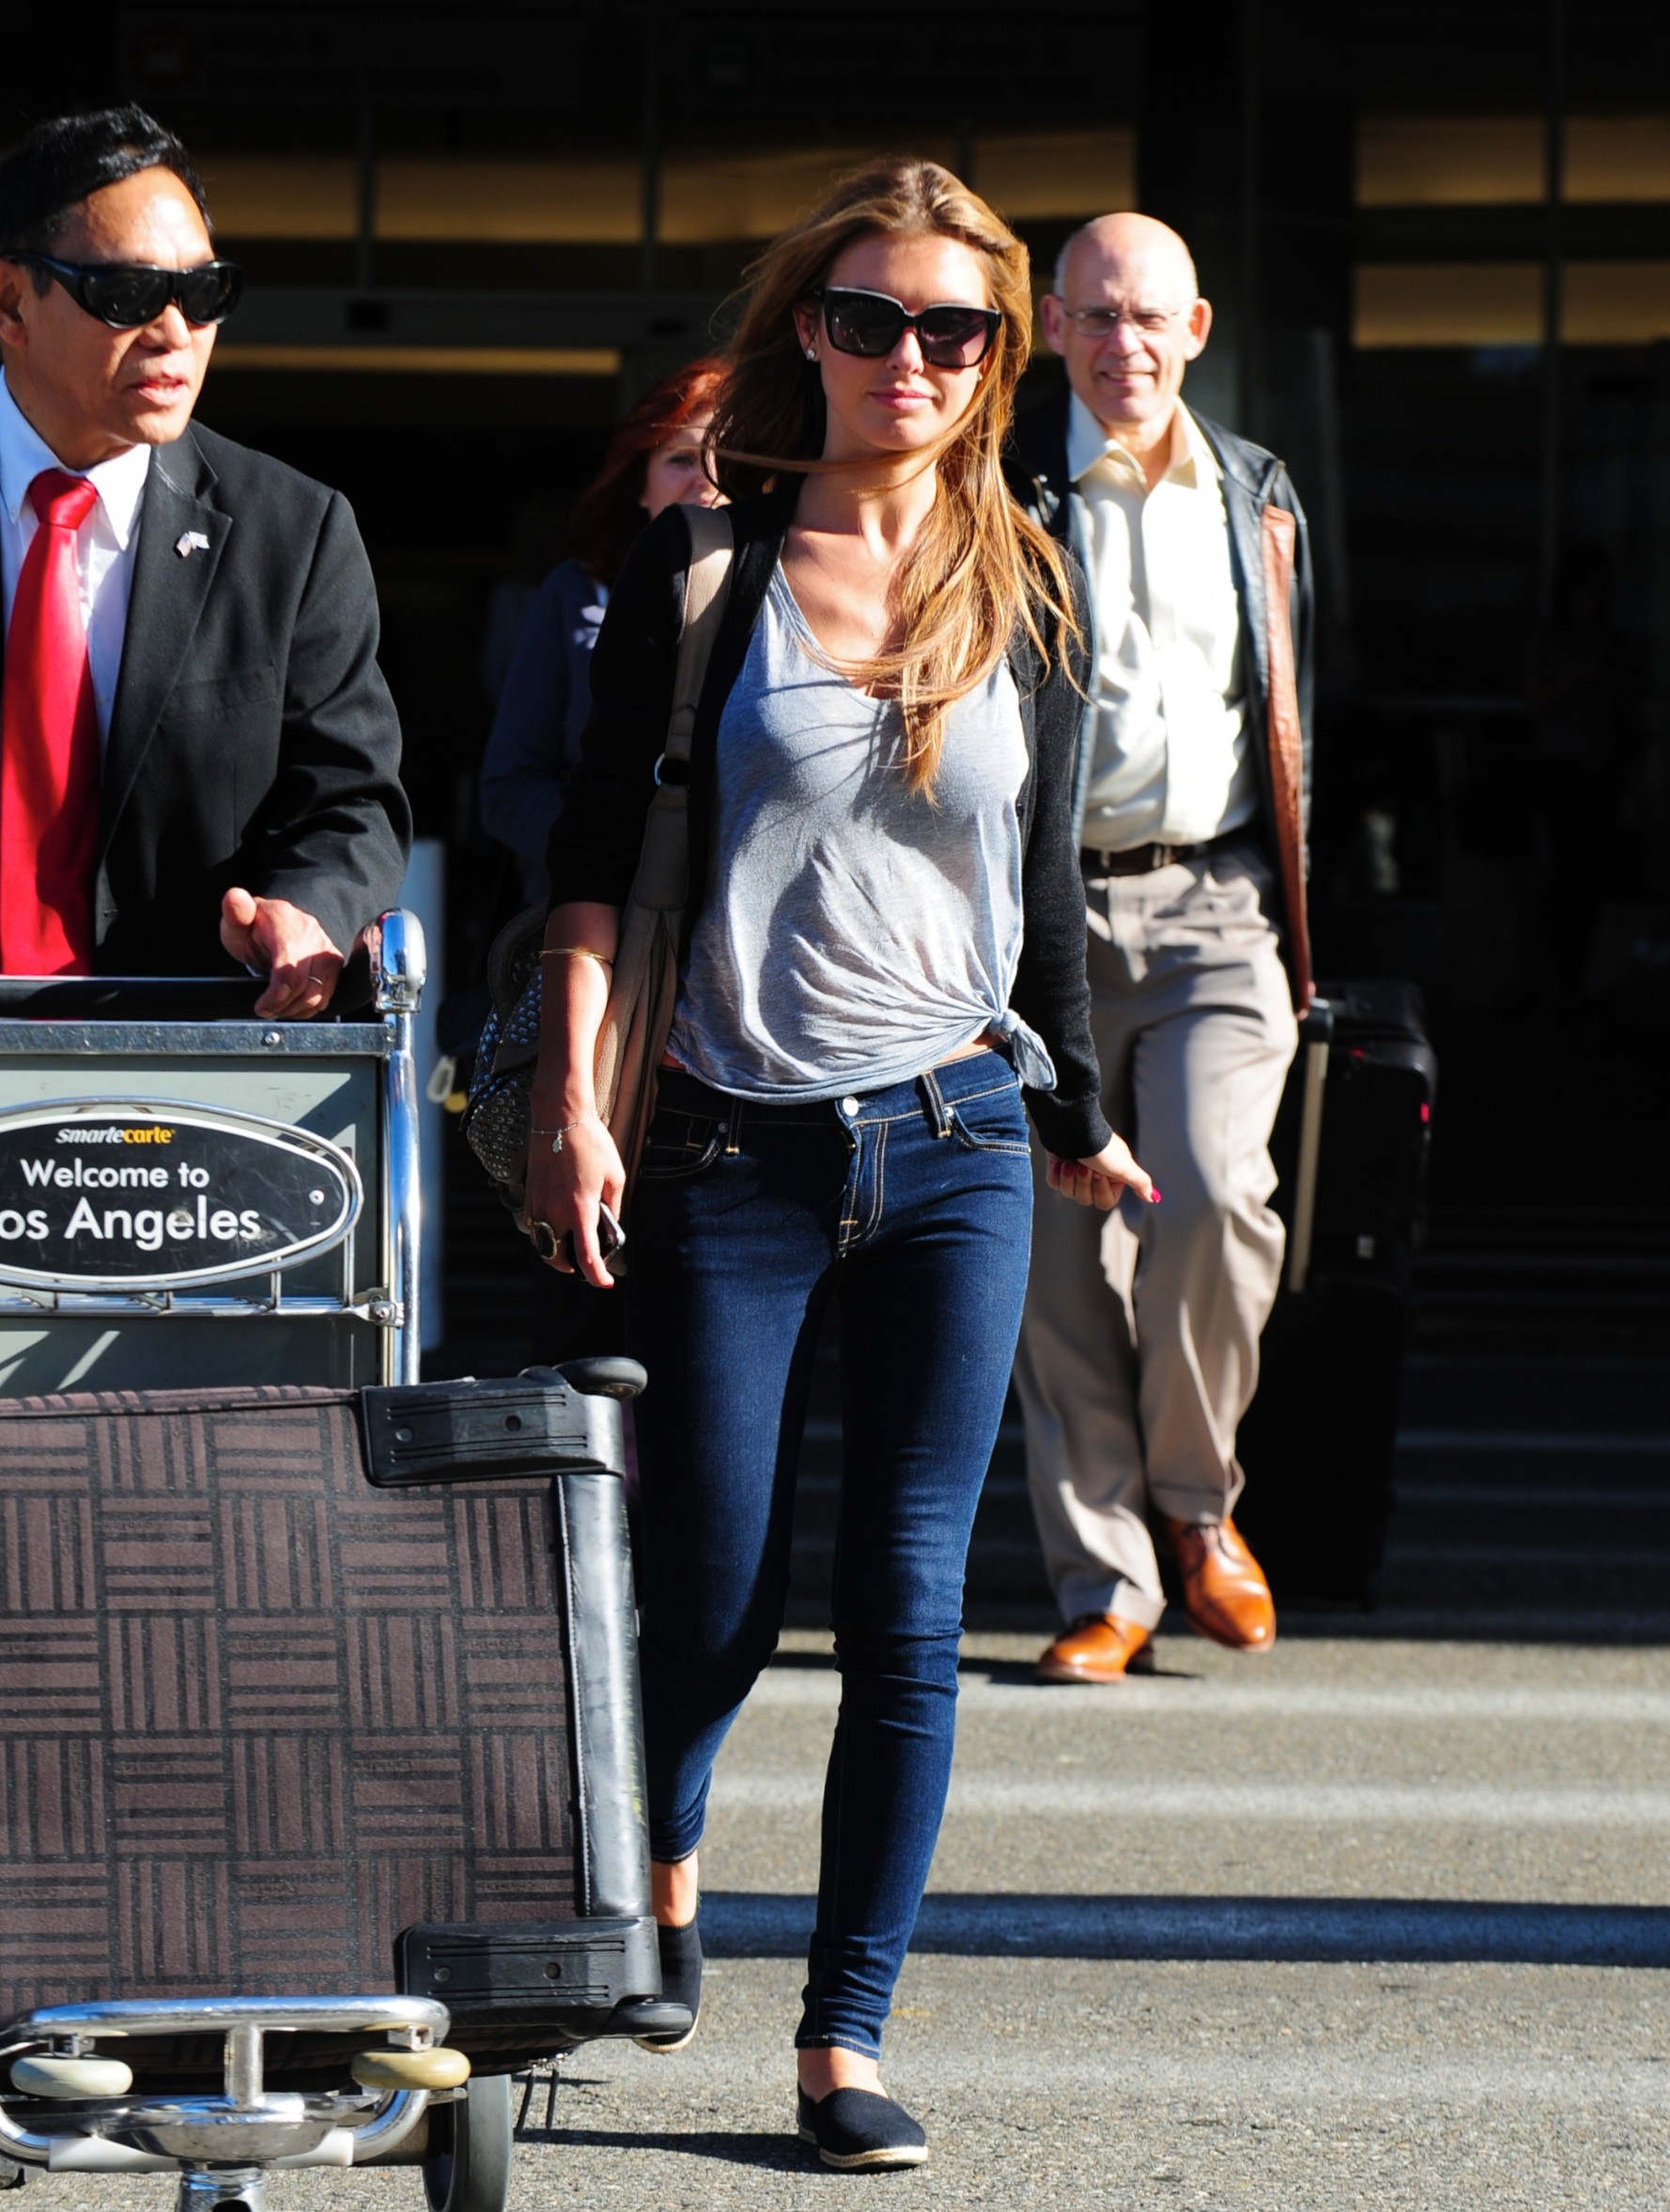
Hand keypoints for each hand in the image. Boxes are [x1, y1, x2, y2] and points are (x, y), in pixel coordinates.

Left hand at [220, 889, 344, 1017]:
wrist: (280, 923)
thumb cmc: (254, 927)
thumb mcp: (236, 921)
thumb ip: (234, 911)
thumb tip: (234, 897)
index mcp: (286, 922)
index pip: (289, 967)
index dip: (276, 994)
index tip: (260, 1006)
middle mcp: (312, 935)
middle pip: (303, 985)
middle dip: (281, 1005)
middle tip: (264, 1010)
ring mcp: (327, 950)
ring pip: (316, 994)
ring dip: (293, 1009)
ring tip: (276, 1008)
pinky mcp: (335, 965)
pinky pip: (325, 996)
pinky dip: (307, 1008)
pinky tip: (291, 1004)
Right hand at [523, 1110, 625, 1289]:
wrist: (559, 1117)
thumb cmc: (591, 1143)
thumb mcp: (615, 1176)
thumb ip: (612, 1206)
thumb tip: (610, 1225)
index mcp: (580, 1210)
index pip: (586, 1257)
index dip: (596, 1276)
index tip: (605, 1283)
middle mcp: (555, 1212)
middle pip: (557, 1258)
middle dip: (572, 1268)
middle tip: (586, 1264)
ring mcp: (539, 1204)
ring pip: (542, 1245)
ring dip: (556, 1253)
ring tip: (571, 1248)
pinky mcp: (530, 1195)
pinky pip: (535, 1227)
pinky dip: (545, 1235)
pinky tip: (557, 1227)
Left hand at [1046, 1132, 1156, 1210]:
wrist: (1072, 1129)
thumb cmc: (1101, 1148)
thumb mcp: (1125, 1167)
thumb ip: (1140, 1182)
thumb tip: (1152, 1197)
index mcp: (1111, 1177)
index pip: (1105, 1202)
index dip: (1101, 1190)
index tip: (1101, 1173)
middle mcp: (1094, 1175)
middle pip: (1086, 1199)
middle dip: (1085, 1182)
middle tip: (1086, 1165)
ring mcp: (1075, 1171)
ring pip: (1069, 1193)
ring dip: (1070, 1177)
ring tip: (1073, 1161)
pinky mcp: (1058, 1167)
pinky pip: (1054, 1183)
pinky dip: (1057, 1173)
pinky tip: (1061, 1161)